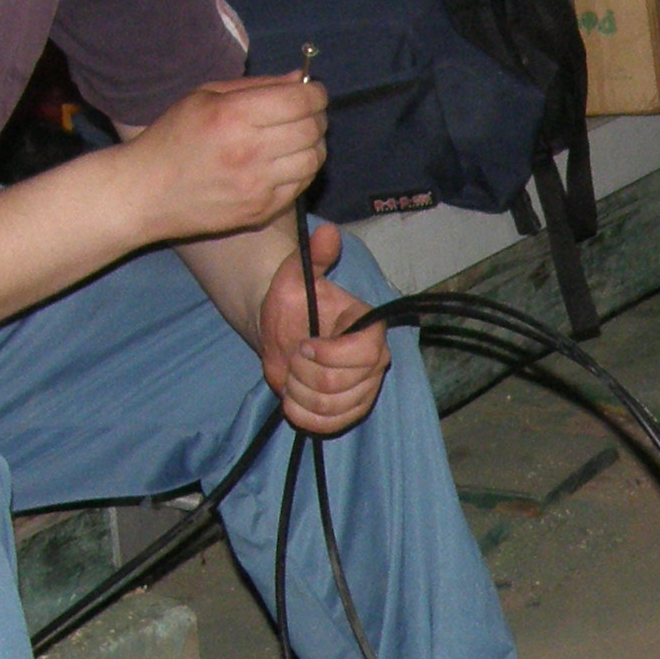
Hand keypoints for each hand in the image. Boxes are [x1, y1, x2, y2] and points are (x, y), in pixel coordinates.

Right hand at [122, 74, 327, 242]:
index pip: (299, 101)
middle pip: (311, 129)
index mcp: (233, 116)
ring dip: (314, 145)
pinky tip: (286, 162)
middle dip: (317, 117)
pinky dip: (302, 171)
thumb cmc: (174, 138)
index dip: (315, 93)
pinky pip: (301, 186)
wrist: (148, 192)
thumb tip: (300, 79)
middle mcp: (249, 151)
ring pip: (313, 160)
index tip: (313, 91)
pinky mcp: (262, 210)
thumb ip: (257, 86)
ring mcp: (258, 185)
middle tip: (307, 113)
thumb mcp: (205, 97)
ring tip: (298, 138)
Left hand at [258, 222, 389, 434]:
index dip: (325, 355)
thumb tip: (328, 232)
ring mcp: (367, 388)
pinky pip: (330, 425)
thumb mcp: (294, 277)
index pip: (361, 354)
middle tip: (292, 357)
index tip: (301, 343)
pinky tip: (293, 398)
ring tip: (292, 375)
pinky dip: (303, 415)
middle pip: (339, 384)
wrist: (282, 331)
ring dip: (299, 393)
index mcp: (370, 327)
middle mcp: (377, 360)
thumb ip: (313, 257)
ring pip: (331, 406)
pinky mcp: (353, 411)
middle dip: (303, 373)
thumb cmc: (290, 303)